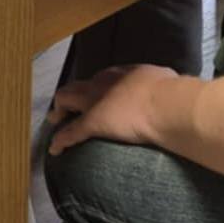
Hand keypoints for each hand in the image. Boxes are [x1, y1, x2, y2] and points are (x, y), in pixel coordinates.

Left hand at [48, 65, 174, 154]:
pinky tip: (54, 149)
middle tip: (66, 107)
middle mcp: (103, 83)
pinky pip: (70, 132)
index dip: (94, 87)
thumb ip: (159, 82)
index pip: (100, 78)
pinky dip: (60, 140)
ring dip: (59, 110)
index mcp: (121, 73)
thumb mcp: (164, 79)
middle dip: (70, 96)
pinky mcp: (92, 122)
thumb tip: (167, 84)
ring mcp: (95, 102)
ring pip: (66, 99)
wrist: (163, 104)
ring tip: (55, 120)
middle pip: (78, 86)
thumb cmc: (169, 92)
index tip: (95, 95)